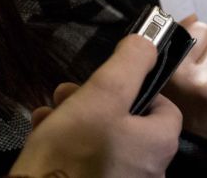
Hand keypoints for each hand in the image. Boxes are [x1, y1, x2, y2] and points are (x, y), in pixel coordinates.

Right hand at [11, 34, 182, 177]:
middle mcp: (149, 170)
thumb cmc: (75, 153)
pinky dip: (69, 147)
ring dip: (76, 121)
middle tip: (67, 95)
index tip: (107, 82)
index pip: (163, 106)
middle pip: (128, 122)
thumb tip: (148, 41)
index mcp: (159, 145)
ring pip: (104, 142)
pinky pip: (89, 164)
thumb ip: (129, 64)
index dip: (136, 87)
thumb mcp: (102, 95)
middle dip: (94, 101)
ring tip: (49, 115)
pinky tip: (43, 136)